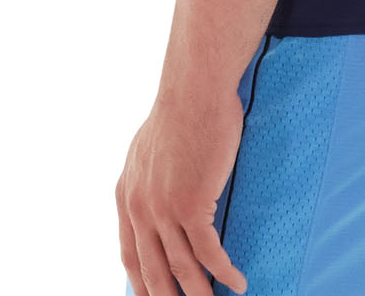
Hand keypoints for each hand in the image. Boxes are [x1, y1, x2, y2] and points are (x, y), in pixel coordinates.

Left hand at [116, 85, 249, 295]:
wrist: (195, 88)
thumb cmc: (181, 112)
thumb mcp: (147, 151)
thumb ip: (147, 181)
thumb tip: (156, 196)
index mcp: (126, 195)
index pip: (128, 255)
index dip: (141, 285)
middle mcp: (139, 207)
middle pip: (151, 272)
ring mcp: (163, 208)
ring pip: (182, 270)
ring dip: (200, 294)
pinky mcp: (192, 204)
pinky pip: (209, 253)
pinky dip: (224, 273)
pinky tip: (237, 283)